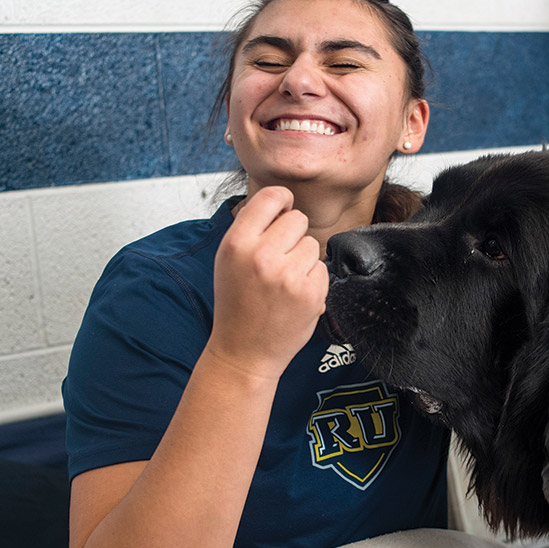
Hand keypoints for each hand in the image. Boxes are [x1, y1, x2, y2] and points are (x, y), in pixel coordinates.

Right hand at [207, 186, 328, 378]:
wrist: (244, 351)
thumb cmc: (236, 302)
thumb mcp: (228, 259)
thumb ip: (251, 228)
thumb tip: (282, 200)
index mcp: (237, 243)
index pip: (272, 196)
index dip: (282, 200)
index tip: (284, 209)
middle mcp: (262, 256)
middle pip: (298, 219)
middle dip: (292, 235)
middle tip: (278, 258)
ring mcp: (289, 276)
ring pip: (312, 244)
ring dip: (302, 258)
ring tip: (283, 281)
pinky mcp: (311, 293)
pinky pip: (321, 267)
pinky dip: (312, 279)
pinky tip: (293, 296)